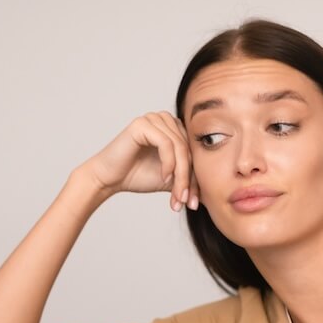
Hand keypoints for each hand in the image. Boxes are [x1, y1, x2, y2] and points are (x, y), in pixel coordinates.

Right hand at [81, 112, 199, 210]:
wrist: (109, 179)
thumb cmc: (137, 176)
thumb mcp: (171, 180)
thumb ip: (189, 180)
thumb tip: (213, 195)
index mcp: (175, 128)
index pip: (195, 152)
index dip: (196, 179)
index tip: (194, 203)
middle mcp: (166, 119)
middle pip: (189, 150)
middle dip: (189, 180)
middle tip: (186, 202)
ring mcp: (154, 119)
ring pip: (180, 148)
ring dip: (181, 175)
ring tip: (177, 195)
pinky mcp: (143, 124)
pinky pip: (166, 143)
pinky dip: (169, 163)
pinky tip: (164, 178)